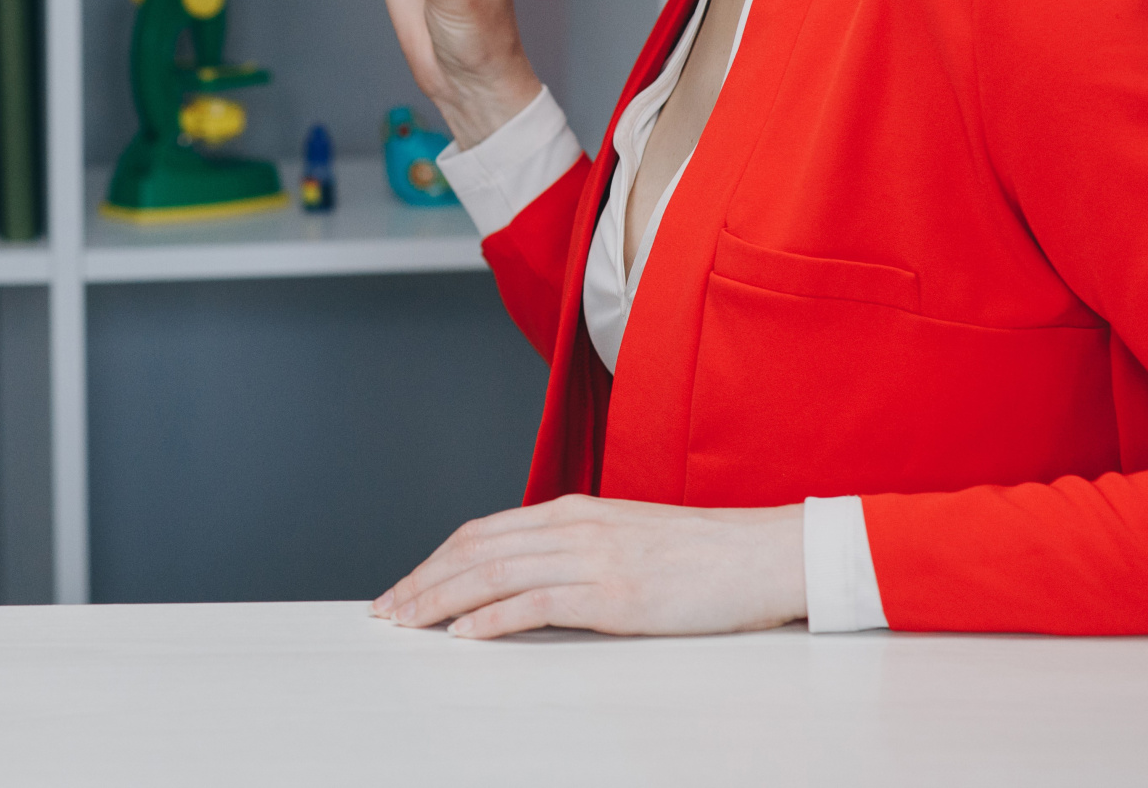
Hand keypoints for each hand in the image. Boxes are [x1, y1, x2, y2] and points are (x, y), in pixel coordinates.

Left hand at [370, 495, 806, 638]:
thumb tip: (524, 582)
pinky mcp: (614, 594)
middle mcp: (573, 527)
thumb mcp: (624, 539)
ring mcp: (593, 558)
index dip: (435, 560)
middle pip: (475, 551)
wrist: (762, 554)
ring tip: (408, 623)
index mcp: (572, 511)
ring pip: (494, 574)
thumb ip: (574, 551)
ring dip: (441, 601)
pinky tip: (465, 635)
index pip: (482, 532)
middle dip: (423, 582)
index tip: (405, 587)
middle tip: (386, 611)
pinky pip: (537, 603)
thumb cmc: (700, 555)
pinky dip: (492, 619)